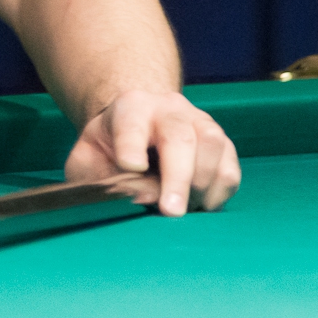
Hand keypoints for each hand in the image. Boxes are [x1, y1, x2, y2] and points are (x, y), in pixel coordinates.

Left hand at [64, 89, 240, 216]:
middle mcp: (169, 108)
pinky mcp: (222, 144)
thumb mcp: (88, 157)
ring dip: (200, 186)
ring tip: (182, 210)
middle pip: (179, 137)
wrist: (137, 126)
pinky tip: (200, 206)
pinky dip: (218, 193)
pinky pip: (229, 169)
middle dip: (176, 178)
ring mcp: (200, 122)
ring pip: (212, 147)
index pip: (131, 124)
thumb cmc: (109, 149)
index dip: (131, 146)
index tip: (130, 167)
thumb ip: (94, 177)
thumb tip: (131, 198)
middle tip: (170, 211)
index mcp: (131, 106)